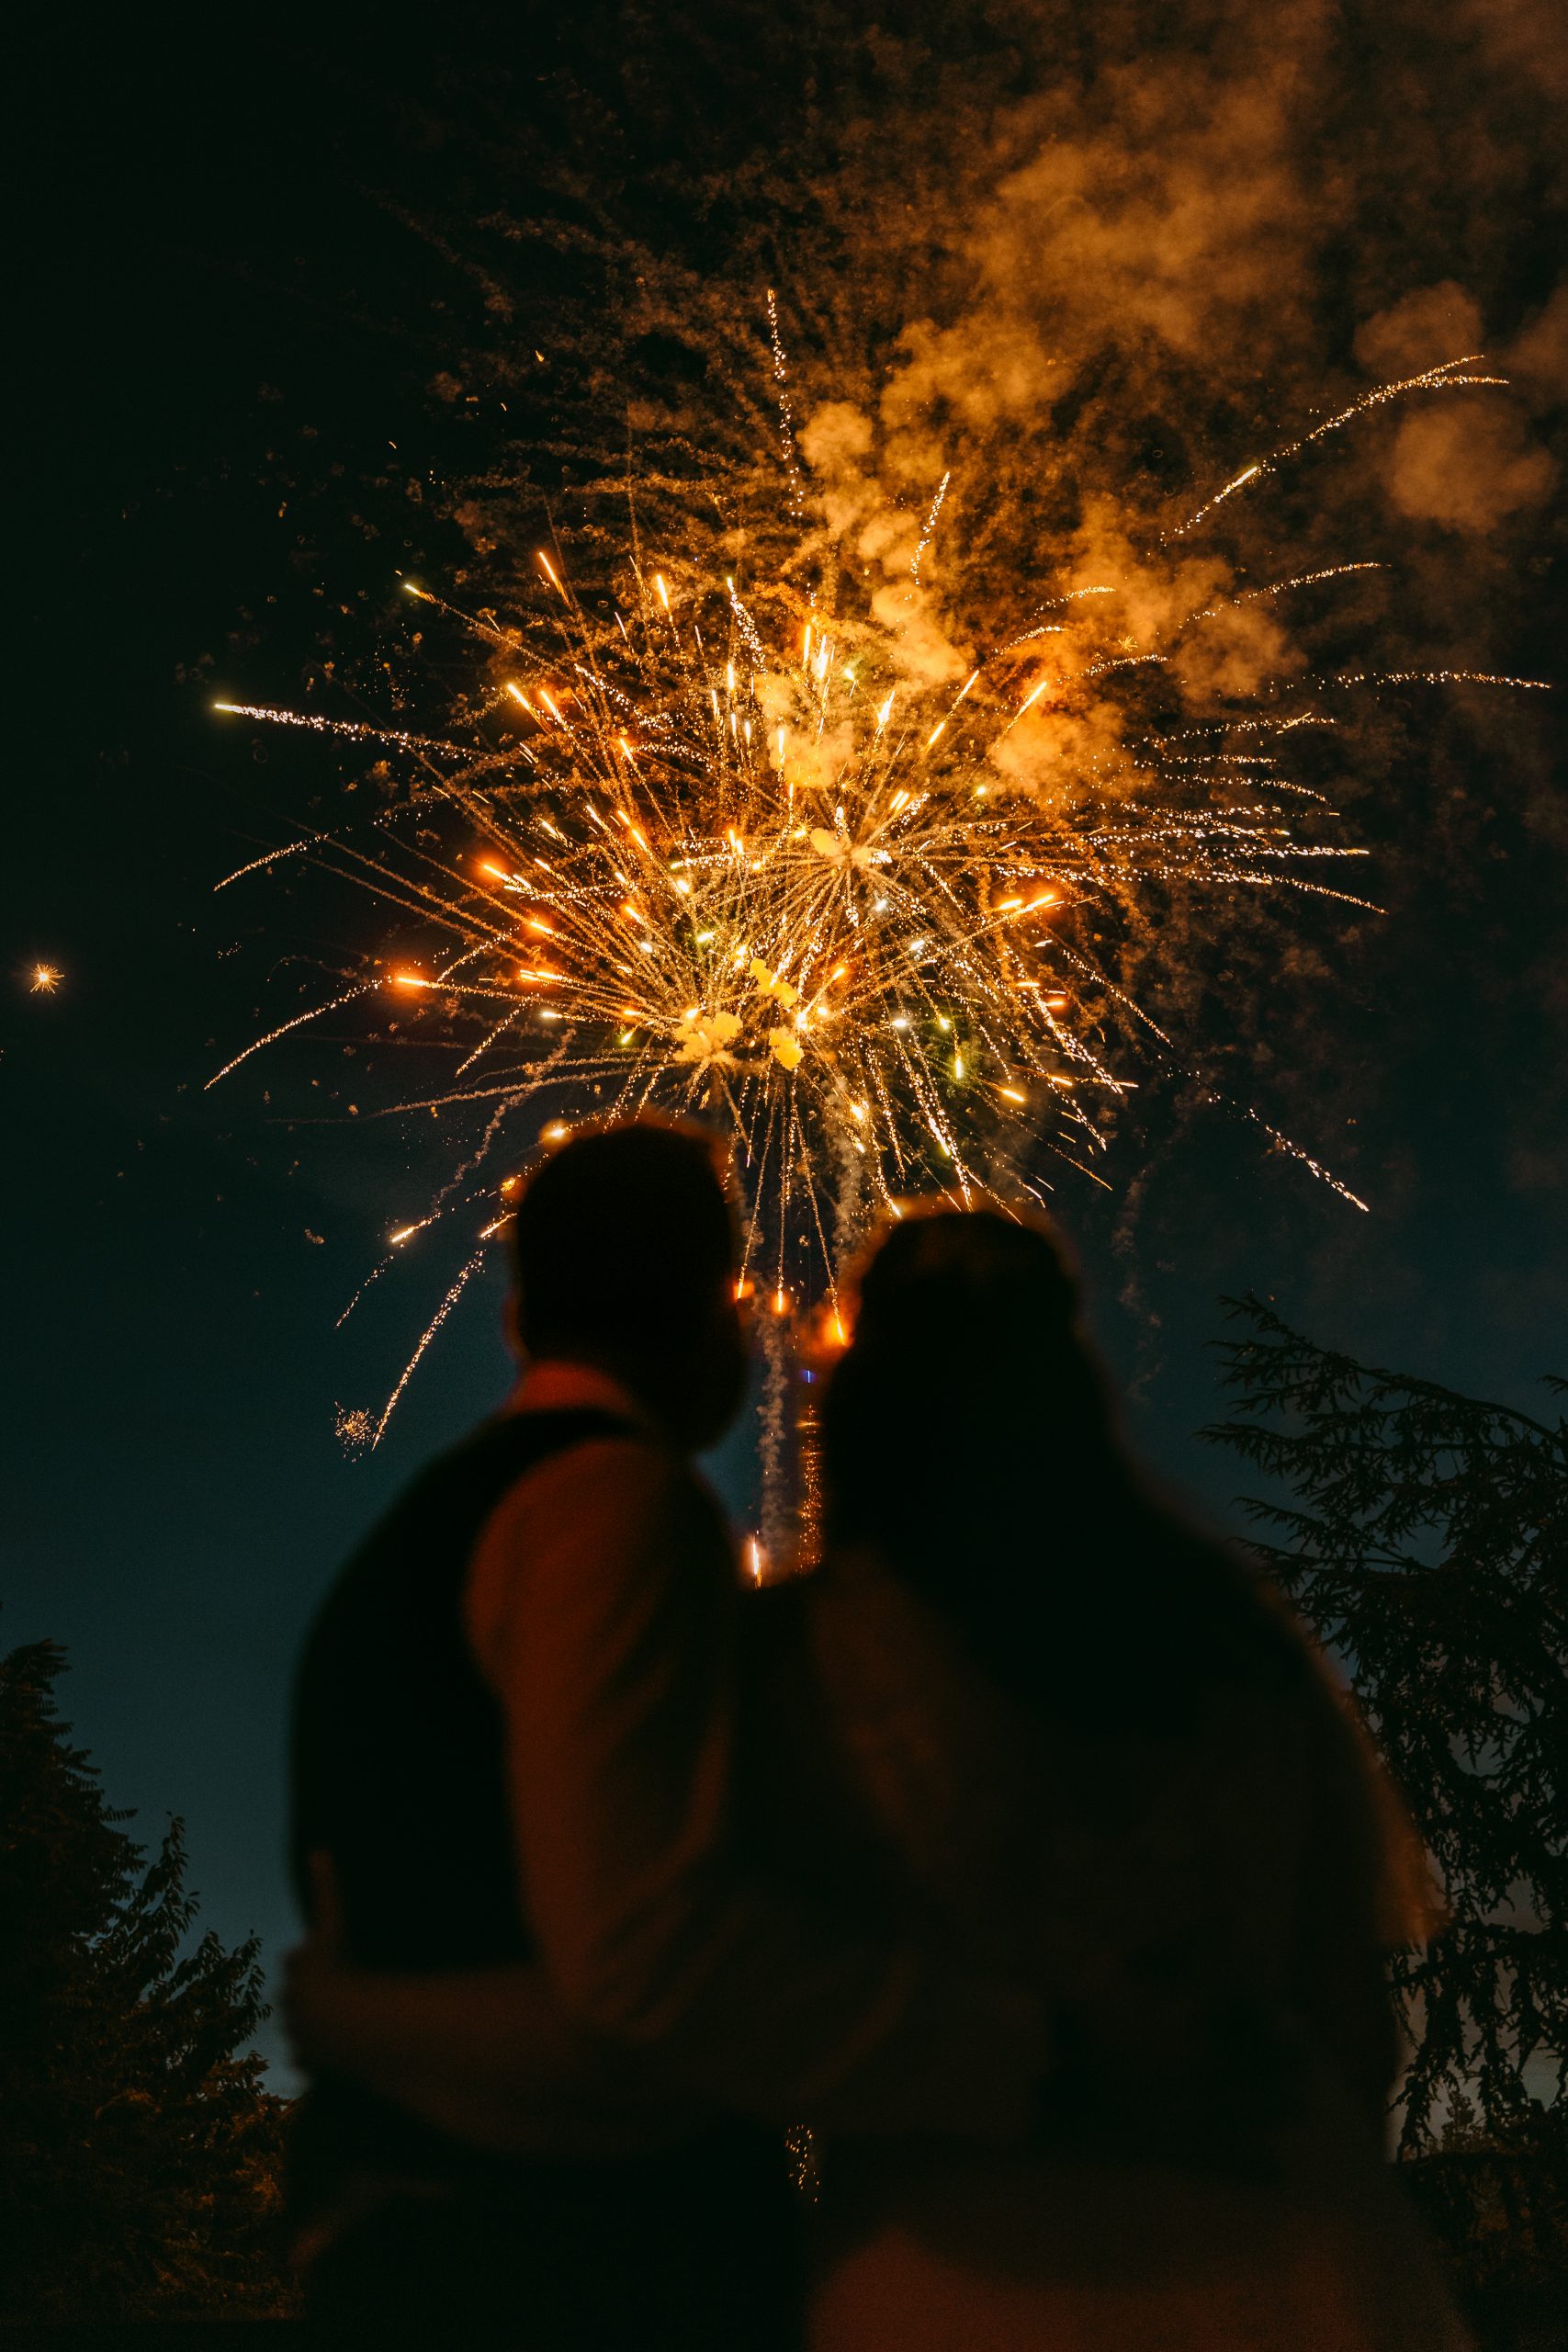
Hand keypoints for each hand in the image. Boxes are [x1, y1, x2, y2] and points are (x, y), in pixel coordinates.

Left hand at [281, 1849, 363, 2073]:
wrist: (339, 2023)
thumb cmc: (337, 1970)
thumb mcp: (334, 1925)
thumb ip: (326, 1887)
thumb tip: (317, 1848)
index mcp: (296, 1970)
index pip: (296, 1959)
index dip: (308, 1957)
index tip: (324, 1957)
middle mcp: (290, 2003)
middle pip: (296, 1994)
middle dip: (308, 1993)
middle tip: (333, 1990)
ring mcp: (297, 2033)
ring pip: (301, 2027)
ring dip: (312, 2025)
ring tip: (336, 2022)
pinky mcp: (307, 2060)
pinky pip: (309, 2058)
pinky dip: (317, 2057)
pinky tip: (332, 2052)